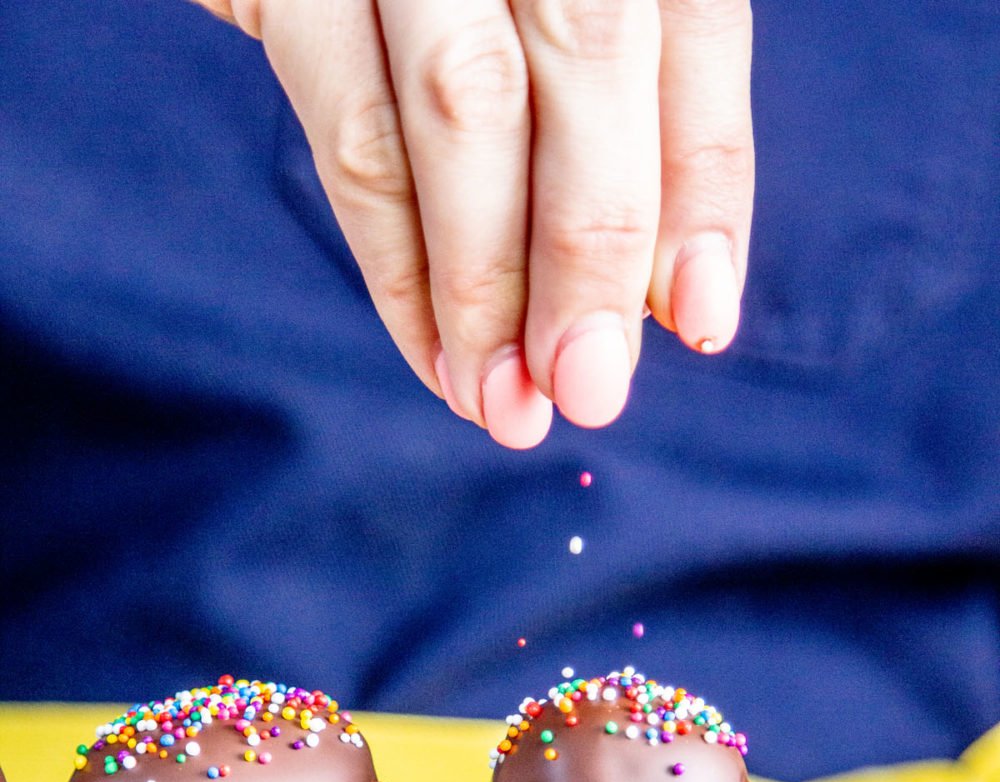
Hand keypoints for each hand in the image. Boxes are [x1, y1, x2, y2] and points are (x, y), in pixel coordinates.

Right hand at [190, 0, 752, 448]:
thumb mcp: (556, 8)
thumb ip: (632, 109)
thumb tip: (665, 295)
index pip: (695, 25)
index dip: (705, 181)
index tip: (702, 322)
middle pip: (585, 62)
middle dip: (590, 252)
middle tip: (590, 393)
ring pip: (461, 110)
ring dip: (485, 288)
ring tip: (504, 405)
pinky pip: (350, 135)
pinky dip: (395, 267)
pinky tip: (435, 354)